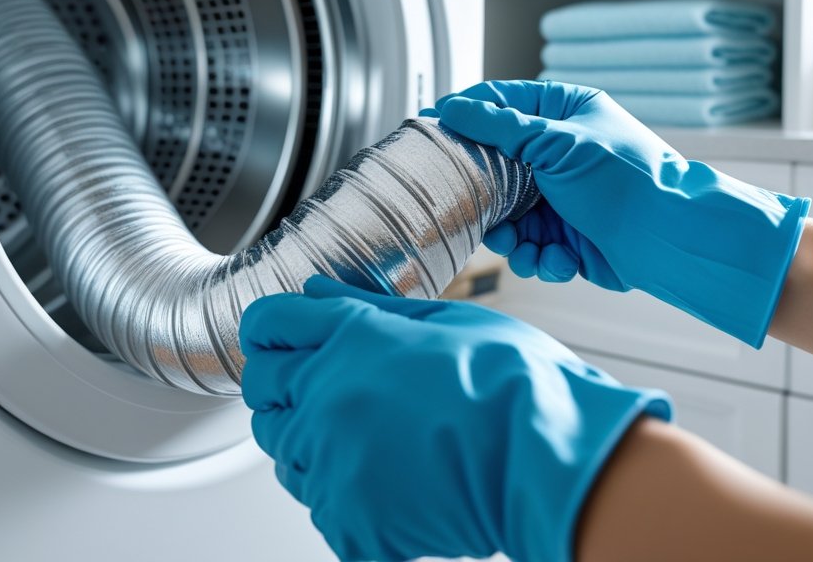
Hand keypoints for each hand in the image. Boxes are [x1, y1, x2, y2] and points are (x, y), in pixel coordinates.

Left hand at [239, 275, 670, 561]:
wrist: (550, 458)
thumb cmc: (516, 385)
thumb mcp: (445, 320)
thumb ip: (370, 308)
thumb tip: (319, 293)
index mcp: (351, 336)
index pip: (269, 322)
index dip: (271, 329)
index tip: (277, 338)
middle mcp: (328, 394)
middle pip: (262, 389)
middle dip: (283, 388)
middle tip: (330, 394)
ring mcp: (333, 460)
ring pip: (284, 453)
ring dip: (313, 445)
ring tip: (373, 442)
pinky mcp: (350, 519)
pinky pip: (321, 509)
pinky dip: (348, 501)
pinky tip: (391, 485)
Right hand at [435, 80, 809, 346]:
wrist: (673, 242)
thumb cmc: (630, 183)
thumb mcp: (557, 143)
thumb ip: (501, 128)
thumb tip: (455, 107)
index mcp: (565, 113)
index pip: (502, 104)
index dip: (467, 117)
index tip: (434, 128)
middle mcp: (563, 153)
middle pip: (497, 169)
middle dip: (487, 198)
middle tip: (477, 211)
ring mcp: (565, 198)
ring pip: (509, 217)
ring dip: (514, 240)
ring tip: (528, 247)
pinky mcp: (570, 239)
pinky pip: (533, 249)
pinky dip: (541, 260)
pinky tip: (561, 260)